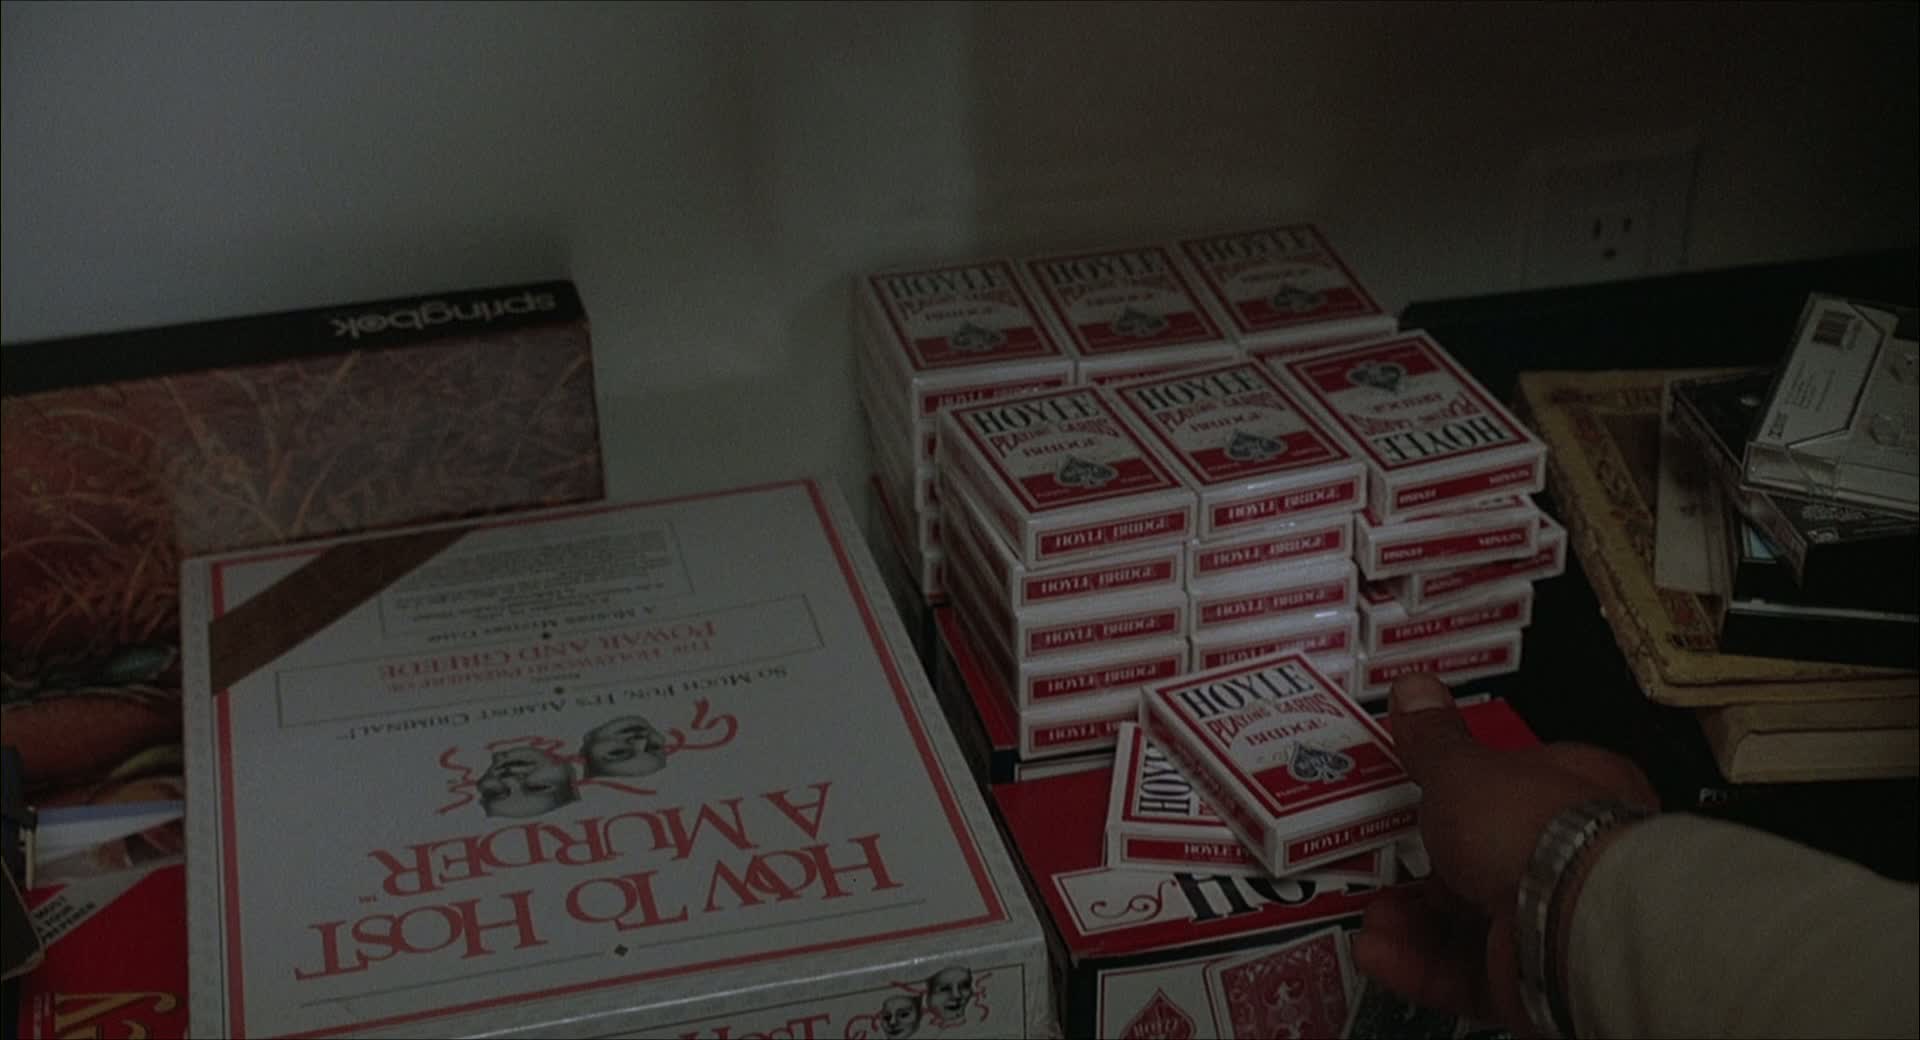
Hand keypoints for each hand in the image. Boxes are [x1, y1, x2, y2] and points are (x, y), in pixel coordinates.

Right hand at [1350, 674, 1657, 1032]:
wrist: (1576, 924)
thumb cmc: (1542, 832)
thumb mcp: (1463, 770)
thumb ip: (1432, 740)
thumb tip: (1415, 690)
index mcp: (1571, 790)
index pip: (1508, 785)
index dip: (1453, 792)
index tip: (1408, 795)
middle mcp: (1568, 859)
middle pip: (1478, 861)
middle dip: (1416, 869)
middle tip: (1376, 865)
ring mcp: (1549, 923)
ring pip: (1464, 922)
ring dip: (1408, 920)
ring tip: (1371, 918)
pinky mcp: (1529, 981)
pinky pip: (1464, 972)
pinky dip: (1418, 964)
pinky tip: (1379, 951)